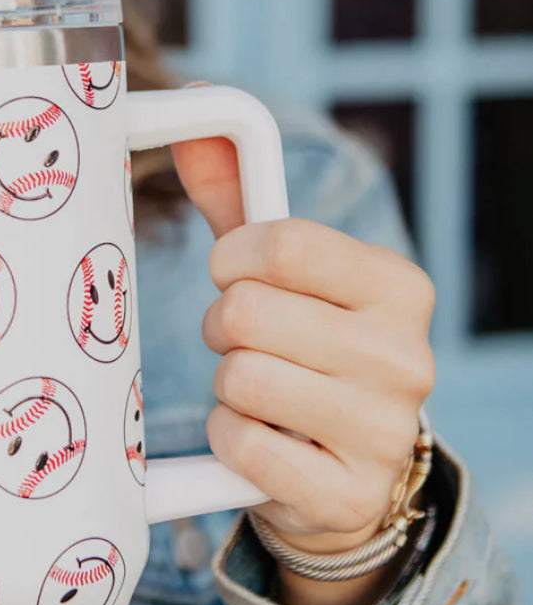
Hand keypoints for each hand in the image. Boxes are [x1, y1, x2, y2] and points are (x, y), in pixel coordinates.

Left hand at [172, 133, 435, 604]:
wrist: (346, 477)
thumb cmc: (306, 358)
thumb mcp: (287, 280)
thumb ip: (242, 200)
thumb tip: (199, 111)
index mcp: (398, 287)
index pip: (281, 244)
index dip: (231, 261)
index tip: (233, 279)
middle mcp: (405, 356)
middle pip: (246, 314)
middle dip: (222, 331)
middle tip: (247, 349)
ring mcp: (383, 431)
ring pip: (238, 379)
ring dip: (226, 389)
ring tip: (260, 397)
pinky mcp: (345, 493)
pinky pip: (242, 446)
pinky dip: (231, 442)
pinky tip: (262, 443)